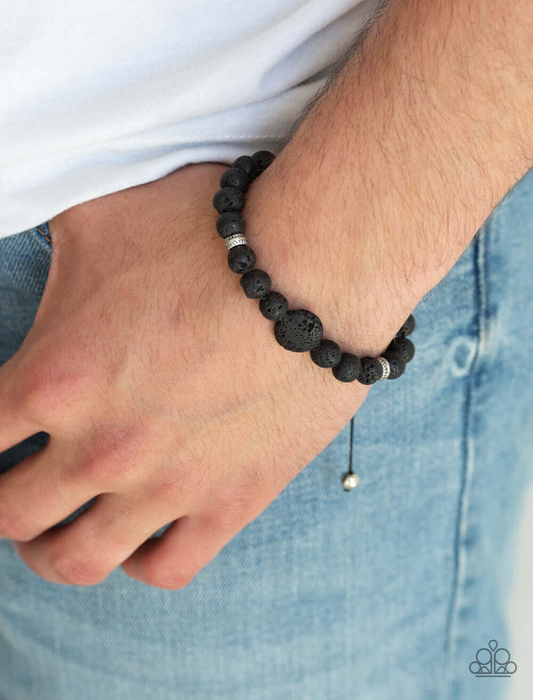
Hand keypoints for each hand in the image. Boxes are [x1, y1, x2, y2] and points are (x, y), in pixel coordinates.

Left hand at [0, 161, 393, 588]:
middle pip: (9, 513)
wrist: (314, 265)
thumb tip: (29, 216)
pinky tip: (137, 535)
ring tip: (54, 530)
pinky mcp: (229, 502)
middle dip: (0, 499)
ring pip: (75, 560)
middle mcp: (100, 448)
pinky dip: (137, 561)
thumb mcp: (98, 214)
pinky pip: (165, 568)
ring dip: (49, 550)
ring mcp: (165, 485)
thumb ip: (45, 240)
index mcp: (53, 378)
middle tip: (12, 480)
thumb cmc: (207, 233)